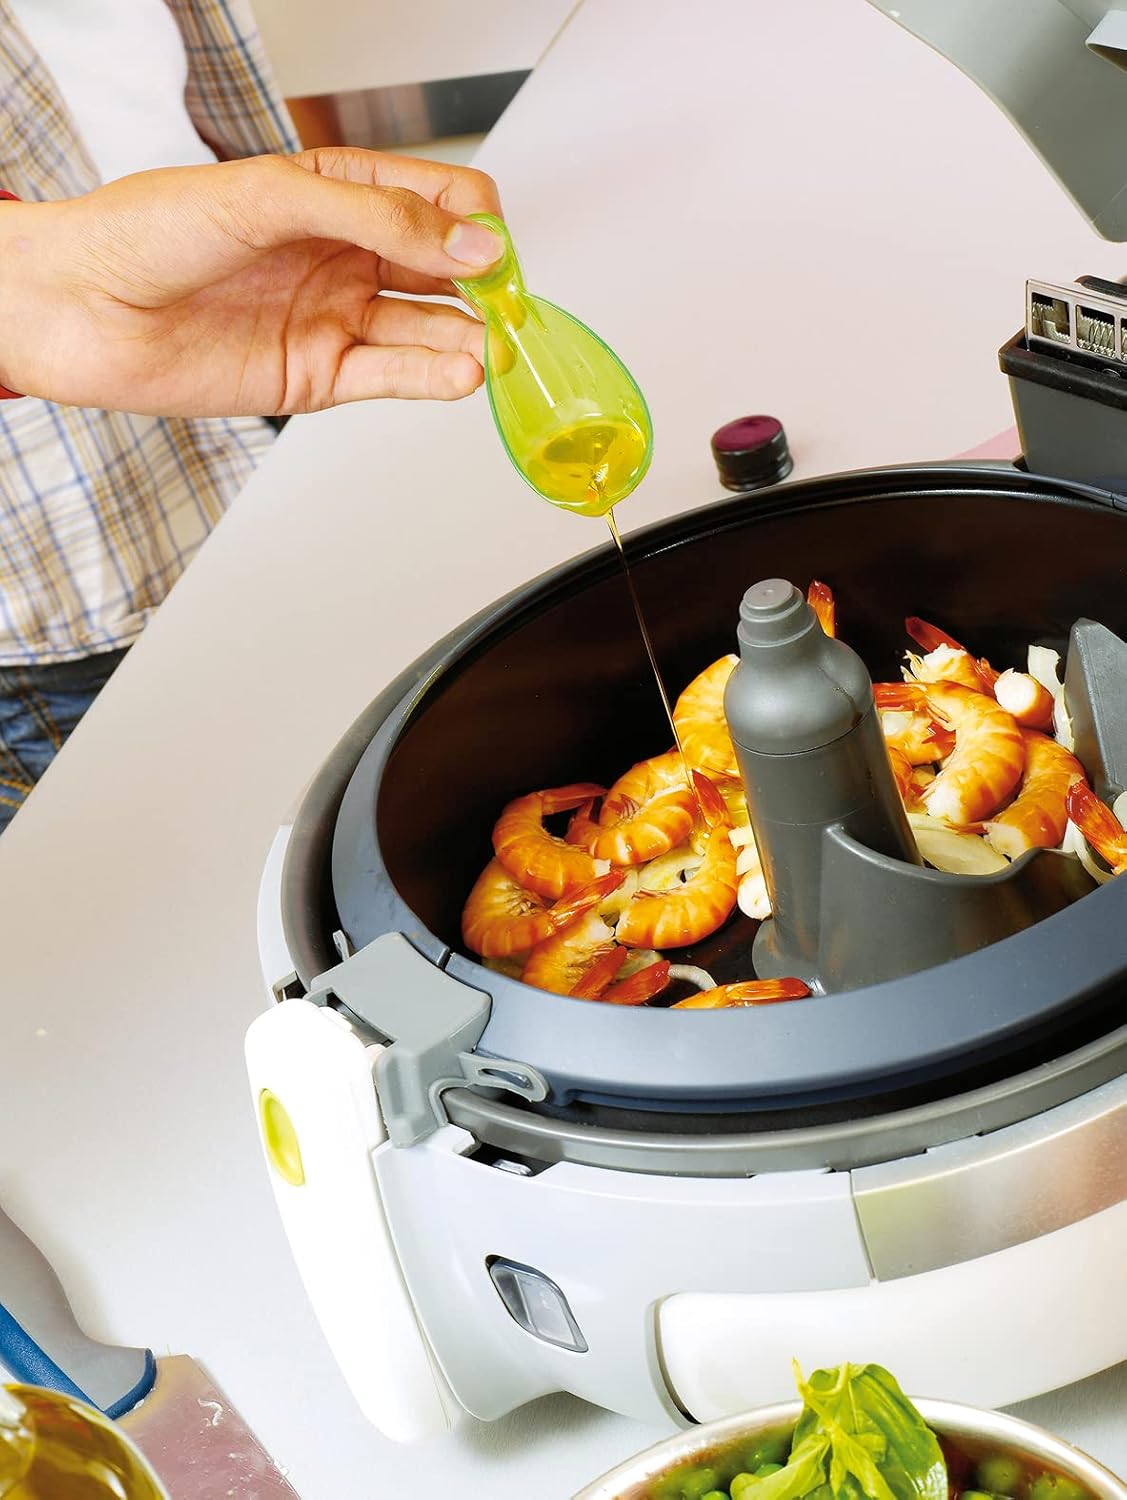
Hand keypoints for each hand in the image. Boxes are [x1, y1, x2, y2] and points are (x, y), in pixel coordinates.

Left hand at [0, 148, 504, 414]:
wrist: (81, 307)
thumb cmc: (150, 231)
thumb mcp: (272, 197)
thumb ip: (378, 217)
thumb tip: (471, 242)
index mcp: (338, 194)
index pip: (440, 198)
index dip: (475, 222)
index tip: (490, 249)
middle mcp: (345, 256)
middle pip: (447, 269)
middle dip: (489, 286)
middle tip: (512, 305)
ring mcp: (336, 318)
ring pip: (429, 329)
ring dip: (472, 339)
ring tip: (497, 349)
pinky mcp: (319, 377)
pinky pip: (393, 376)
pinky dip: (434, 377)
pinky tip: (464, 374)